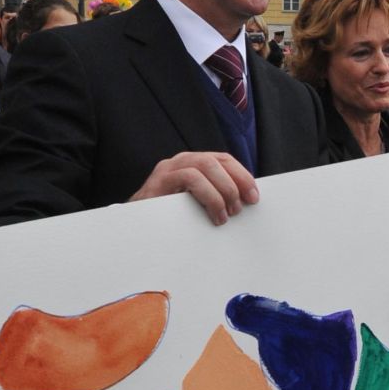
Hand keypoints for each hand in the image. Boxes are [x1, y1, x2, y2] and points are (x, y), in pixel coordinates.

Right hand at [130, 151, 258, 225]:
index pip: (223, 160)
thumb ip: (214, 199)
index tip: (254, 197)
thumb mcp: (195, 207)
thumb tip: (243, 205)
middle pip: (217, 160)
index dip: (243, 176)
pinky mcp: (160, 180)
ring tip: (226, 214)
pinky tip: (214, 213)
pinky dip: (208, 195)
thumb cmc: (167, 220)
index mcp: (192, 165)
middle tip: (241, 207)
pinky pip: (191, 178)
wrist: (134, 229)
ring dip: (223, 190)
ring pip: (206, 166)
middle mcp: (181, 161)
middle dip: (236, 183)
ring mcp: (169, 168)